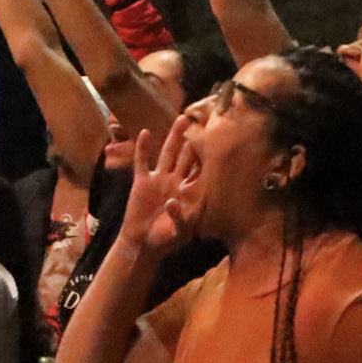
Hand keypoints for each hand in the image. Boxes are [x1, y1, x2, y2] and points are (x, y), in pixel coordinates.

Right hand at [121, 118, 201, 259]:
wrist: (142, 243)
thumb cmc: (165, 240)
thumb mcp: (178, 231)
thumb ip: (178, 216)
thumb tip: (172, 201)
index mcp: (189, 193)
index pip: (201, 171)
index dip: (209, 157)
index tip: (220, 141)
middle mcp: (175, 182)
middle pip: (187, 157)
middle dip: (195, 140)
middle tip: (205, 121)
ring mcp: (159, 180)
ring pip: (168, 153)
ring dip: (174, 137)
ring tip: (182, 119)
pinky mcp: (142, 182)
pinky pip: (142, 161)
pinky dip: (142, 148)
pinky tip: (144, 133)